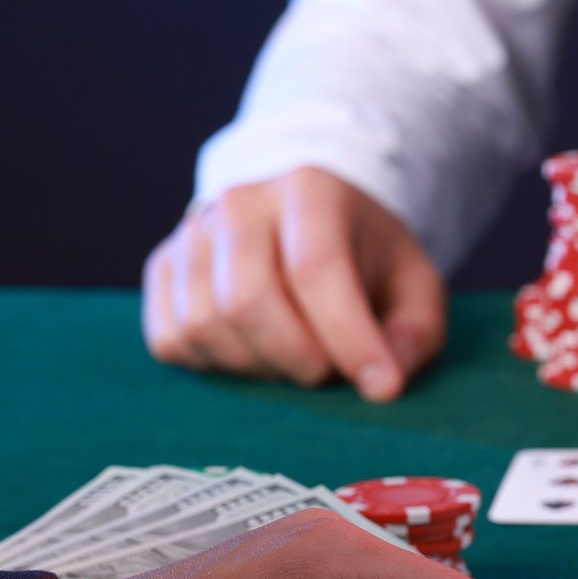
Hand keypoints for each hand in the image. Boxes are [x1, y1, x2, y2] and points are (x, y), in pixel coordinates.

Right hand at [142, 167, 445, 400]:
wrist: (304, 219)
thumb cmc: (364, 257)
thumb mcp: (413, 283)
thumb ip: (416, 332)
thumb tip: (386, 383)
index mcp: (310, 190)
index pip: (316, 268)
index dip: (348, 337)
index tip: (382, 388)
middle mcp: (240, 205)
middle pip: (248, 302)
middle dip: (298, 359)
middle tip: (330, 373)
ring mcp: (191, 235)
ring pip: (206, 327)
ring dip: (259, 367)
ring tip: (297, 358)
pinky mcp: (161, 269)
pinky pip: (172, 340)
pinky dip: (217, 366)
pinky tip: (256, 352)